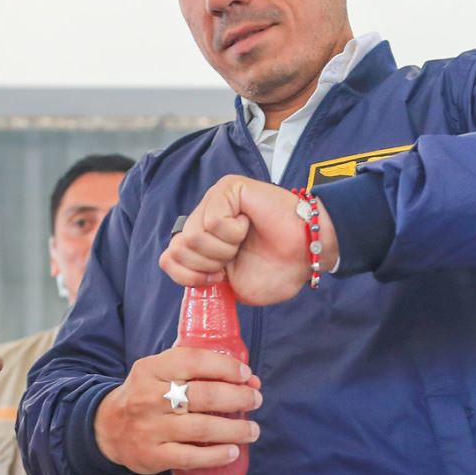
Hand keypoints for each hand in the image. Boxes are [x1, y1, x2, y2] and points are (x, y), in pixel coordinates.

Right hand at [94, 345, 261, 474]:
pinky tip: (233, 451)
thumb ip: (195, 370)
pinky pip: (190, 456)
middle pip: (203, 396)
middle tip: (255, 400)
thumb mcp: (159, 372)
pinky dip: (216, 455)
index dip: (225, 367)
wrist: (108, 428)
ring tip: (252, 430)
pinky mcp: (152, 455)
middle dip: (237, 397)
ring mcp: (150, 428)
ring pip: (201, 427)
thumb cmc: (146, 395)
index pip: (193, 361)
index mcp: (151, 369)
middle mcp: (149, 397)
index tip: (246, 375)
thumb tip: (248, 378)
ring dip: (234, 429)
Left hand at [160, 174, 337, 304]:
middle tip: (236, 256)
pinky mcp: (228, 189)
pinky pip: (213, 220)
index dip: (191, 276)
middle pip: (180, 248)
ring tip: (244, 240)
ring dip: (224, 248)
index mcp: (201, 242)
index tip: (220, 277)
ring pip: (194, 235)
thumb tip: (168, 258)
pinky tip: (248, 225)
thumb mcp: (226, 285)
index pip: (169, 259)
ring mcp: (214, 201)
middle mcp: (203, 219)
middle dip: (210, 263)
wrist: (306, 256)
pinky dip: (234, 232)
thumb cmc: (275, 269)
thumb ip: (194, 275)